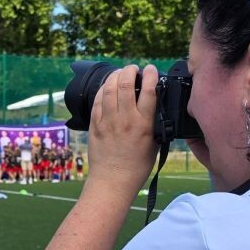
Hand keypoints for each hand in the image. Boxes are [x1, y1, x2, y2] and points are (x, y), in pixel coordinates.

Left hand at [87, 64, 160, 193]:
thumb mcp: (154, 144)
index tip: (152, 69)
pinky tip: (107, 86)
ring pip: (109, 89)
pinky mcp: (94, 125)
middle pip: (126, 84)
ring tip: (121, 72)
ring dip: (115, 76)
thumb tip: (155, 108)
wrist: (112, 181)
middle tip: (134, 69)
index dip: (151, 75)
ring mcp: (107, 121)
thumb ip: (154, 124)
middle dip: (130, 71)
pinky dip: (103, 89)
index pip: (148, 91)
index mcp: (143, 124)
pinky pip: (97, 101)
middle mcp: (124, 119)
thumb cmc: (136, 167)